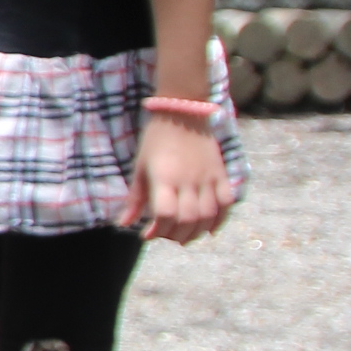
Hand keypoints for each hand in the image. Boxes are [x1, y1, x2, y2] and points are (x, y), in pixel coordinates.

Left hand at [120, 114, 227, 243]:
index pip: (166, 215)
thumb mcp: (139, 167)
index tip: (147, 234)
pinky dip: (220, 220)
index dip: (157, 231)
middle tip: (165, 236)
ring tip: (184, 236)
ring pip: (208, 216)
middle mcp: (188, 181)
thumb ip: (135, 199)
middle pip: (187, 220)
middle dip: (175, 235)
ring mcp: (208, 178)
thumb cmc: (156, 140)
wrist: (183, 113)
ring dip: (196, 232)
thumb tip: (124, 224)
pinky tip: (209, 229)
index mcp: (165, 178)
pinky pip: (227, 203)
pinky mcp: (221, 174)